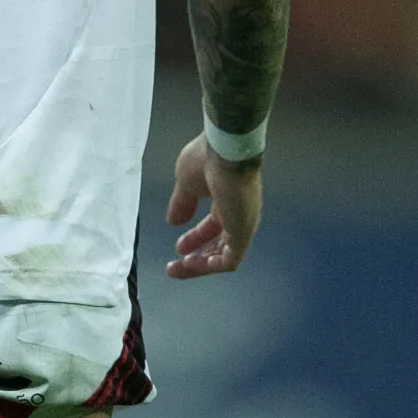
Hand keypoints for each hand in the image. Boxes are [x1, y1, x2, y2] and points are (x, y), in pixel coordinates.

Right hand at [164, 134, 261, 278]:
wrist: (226, 149)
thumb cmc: (207, 158)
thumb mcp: (186, 183)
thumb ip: (182, 203)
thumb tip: (174, 220)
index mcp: (226, 197)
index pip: (213, 224)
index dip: (195, 238)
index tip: (178, 246)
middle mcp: (237, 212)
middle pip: (219, 242)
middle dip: (198, 255)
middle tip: (177, 263)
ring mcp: (242, 222)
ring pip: (225, 254)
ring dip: (201, 264)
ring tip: (180, 268)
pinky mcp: (244, 232)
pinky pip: (230, 259)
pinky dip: (211, 265)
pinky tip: (192, 265)